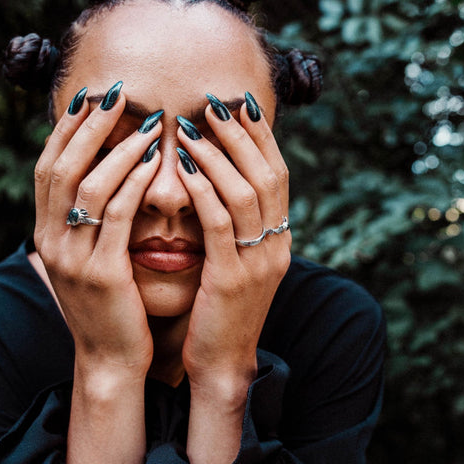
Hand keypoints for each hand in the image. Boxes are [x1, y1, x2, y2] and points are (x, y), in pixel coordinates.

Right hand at [33, 83, 162, 376]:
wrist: (110, 357)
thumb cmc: (107, 298)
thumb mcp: (87, 253)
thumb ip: (87, 215)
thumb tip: (103, 166)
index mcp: (45, 232)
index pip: (47, 167)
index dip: (65, 129)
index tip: (88, 97)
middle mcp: (51, 240)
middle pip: (62, 168)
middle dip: (88, 127)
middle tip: (114, 94)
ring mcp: (73, 258)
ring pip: (89, 186)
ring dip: (118, 149)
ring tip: (146, 123)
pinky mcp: (101, 273)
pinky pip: (117, 216)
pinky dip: (134, 182)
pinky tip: (153, 161)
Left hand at [176, 93, 290, 387]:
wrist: (222, 361)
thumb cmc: (223, 304)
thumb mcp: (238, 257)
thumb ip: (236, 221)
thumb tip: (220, 175)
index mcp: (280, 236)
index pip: (277, 174)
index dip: (261, 136)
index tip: (240, 103)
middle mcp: (276, 244)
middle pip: (266, 175)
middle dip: (241, 135)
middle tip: (215, 102)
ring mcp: (257, 262)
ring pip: (245, 193)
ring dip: (217, 155)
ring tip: (190, 127)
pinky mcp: (231, 279)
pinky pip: (219, 224)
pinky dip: (203, 190)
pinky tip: (183, 168)